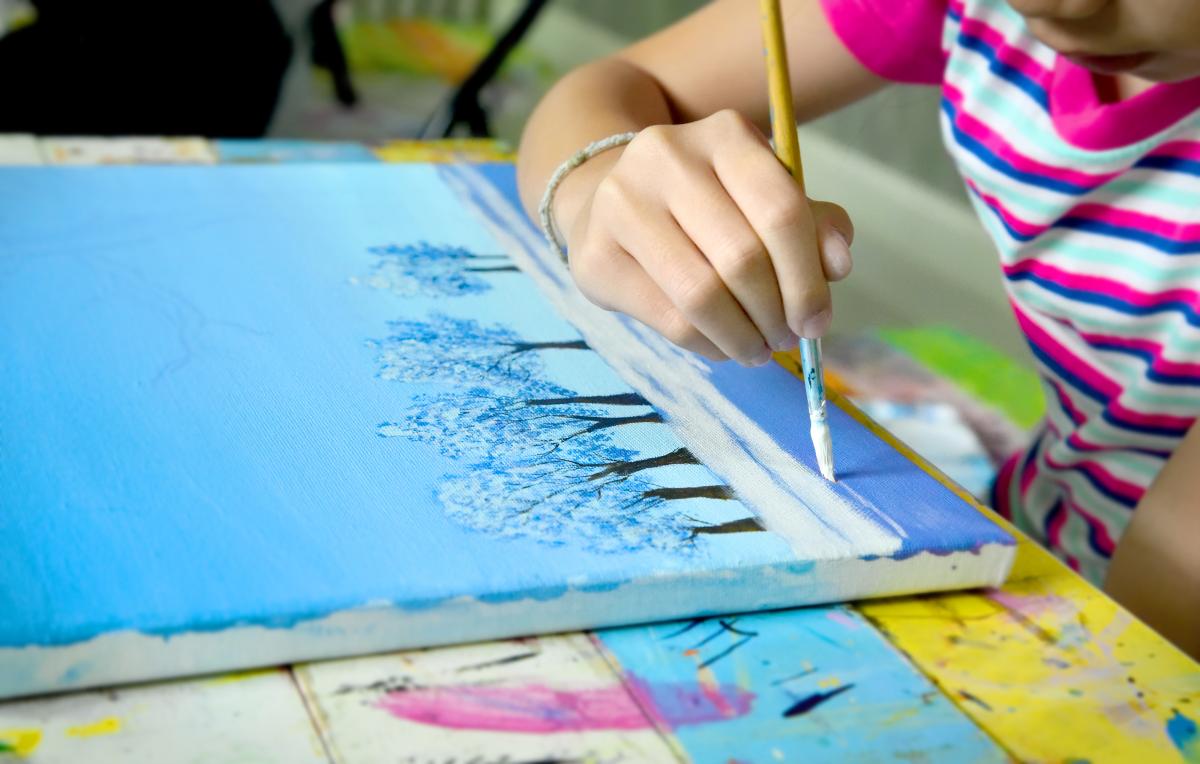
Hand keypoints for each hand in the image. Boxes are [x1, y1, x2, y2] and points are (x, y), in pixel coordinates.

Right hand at [564, 109, 853, 364]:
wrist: (609, 197)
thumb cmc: (706, 204)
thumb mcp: (764, 197)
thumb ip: (811, 224)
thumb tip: (838, 266)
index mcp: (724, 134)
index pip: (781, 210)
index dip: (807, 277)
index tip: (818, 322)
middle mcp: (666, 156)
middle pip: (742, 257)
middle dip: (775, 313)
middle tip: (786, 339)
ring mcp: (622, 204)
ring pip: (702, 295)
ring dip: (742, 337)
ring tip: (757, 349)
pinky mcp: (594, 254)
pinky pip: (668, 318)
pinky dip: (707, 345)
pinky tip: (721, 346)